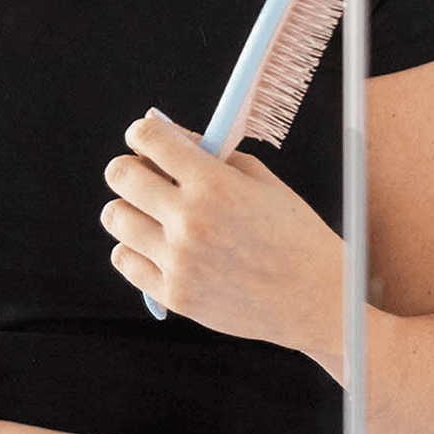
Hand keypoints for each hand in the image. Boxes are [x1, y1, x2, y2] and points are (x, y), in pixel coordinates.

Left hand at [101, 109, 343, 353]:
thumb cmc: (296, 236)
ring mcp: (179, 260)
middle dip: (129, 167)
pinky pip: (123, 258)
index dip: (142, 132)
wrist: (319, 300)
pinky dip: (134, 248)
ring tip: (154, 214)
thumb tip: (170, 133)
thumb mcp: (263, 180)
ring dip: (129, 208)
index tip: (146, 137)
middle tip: (145, 174)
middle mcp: (190, 220)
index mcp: (215, 184)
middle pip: (119, 175)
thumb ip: (213, 153)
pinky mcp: (174, 295)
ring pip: (114, 216)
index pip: (148, 137)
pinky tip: (157, 245)